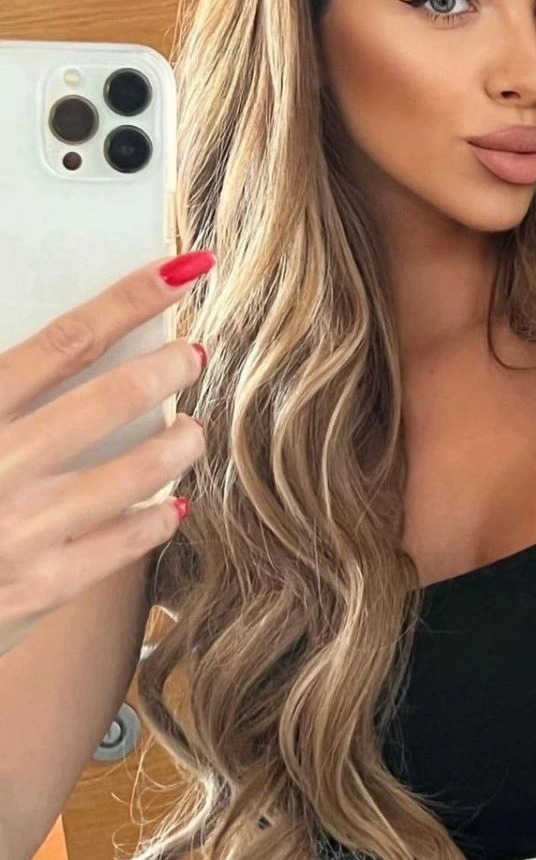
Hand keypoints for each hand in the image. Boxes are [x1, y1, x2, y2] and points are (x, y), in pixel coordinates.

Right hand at [0, 252, 214, 657]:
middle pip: (114, 400)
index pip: (68, 340)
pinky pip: (125, 545)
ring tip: (191, 431)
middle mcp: (1, 466)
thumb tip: (72, 342)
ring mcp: (25, 530)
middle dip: (167, 368)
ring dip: (178, 444)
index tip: (180, 272)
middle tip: (193, 356)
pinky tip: (173, 504)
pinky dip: (158, 519)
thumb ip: (3, 382)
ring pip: (138, 472)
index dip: (131, 300)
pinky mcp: (41, 587)